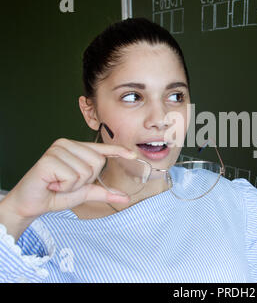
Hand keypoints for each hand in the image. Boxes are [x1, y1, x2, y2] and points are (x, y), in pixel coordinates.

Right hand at [1, 138, 136, 220]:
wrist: (32, 204)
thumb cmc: (56, 194)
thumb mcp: (84, 192)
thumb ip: (103, 192)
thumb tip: (125, 197)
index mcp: (76, 148)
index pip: (101, 149)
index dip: (118, 151)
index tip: (133, 155)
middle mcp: (67, 144)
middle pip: (97, 162)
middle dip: (85, 180)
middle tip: (66, 183)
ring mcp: (57, 150)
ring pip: (86, 171)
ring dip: (73, 185)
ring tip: (58, 183)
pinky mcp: (49, 159)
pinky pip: (72, 177)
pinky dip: (65, 186)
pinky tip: (53, 184)